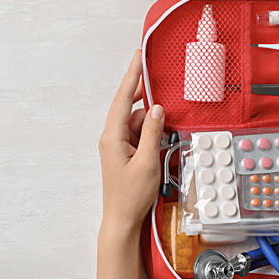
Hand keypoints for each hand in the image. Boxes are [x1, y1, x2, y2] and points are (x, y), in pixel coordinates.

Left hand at [98, 50, 164, 234]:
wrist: (122, 220)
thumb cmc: (131, 196)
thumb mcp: (148, 162)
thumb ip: (154, 133)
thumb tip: (157, 109)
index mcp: (113, 137)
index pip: (122, 99)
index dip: (131, 76)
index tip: (138, 57)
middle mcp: (113, 138)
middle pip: (131, 109)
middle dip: (148, 102)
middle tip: (163, 88)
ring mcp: (118, 146)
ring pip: (139, 123)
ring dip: (154, 125)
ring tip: (166, 137)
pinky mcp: (126, 154)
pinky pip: (140, 136)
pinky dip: (152, 135)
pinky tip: (163, 143)